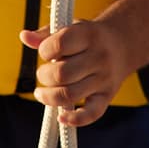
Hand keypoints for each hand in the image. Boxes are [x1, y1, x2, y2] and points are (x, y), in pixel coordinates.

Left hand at [19, 20, 135, 126]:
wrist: (123, 44)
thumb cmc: (88, 38)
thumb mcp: (70, 28)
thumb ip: (45, 35)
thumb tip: (25, 37)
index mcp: (88, 35)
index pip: (58, 45)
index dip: (44, 51)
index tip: (45, 52)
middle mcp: (99, 57)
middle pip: (61, 74)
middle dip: (44, 76)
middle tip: (44, 74)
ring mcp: (104, 79)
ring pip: (70, 95)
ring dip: (49, 97)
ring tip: (42, 93)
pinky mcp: (107, 96)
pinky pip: (92, 113)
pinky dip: (75, 119)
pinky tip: (61, 117)